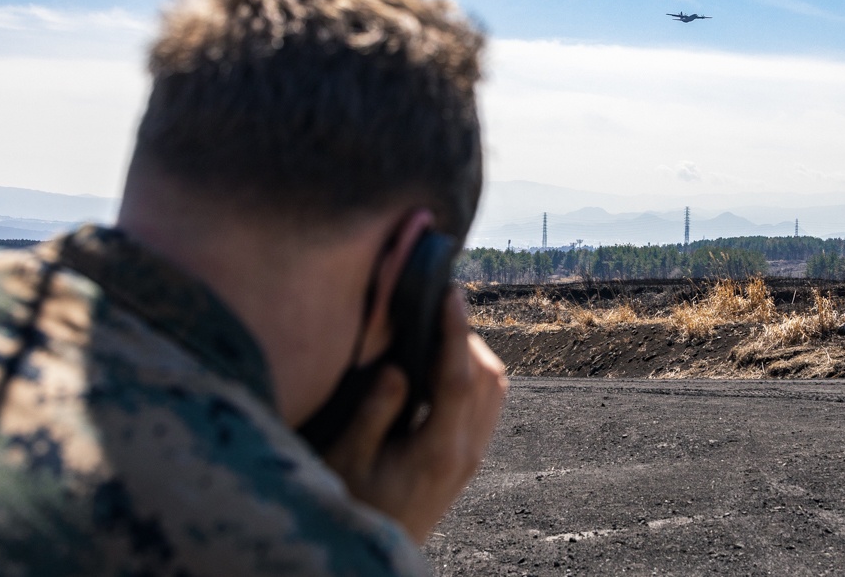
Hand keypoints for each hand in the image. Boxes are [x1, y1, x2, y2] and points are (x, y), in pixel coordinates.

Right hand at [323, 288, 507, 543]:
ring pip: (495, 386)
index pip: (458, 379)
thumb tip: (396, 367)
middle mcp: (466, 451)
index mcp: (439, 451)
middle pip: (487, 376)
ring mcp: (473, 454)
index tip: (450, 292)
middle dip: (464, 335)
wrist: (377, 552)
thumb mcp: (349, 461)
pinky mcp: (470, 455)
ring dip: (473, 352)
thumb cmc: (355, 505)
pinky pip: (489, 401)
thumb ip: (374, 413)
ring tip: (437, 330)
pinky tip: (444, 364)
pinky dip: (475, 372)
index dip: (455, 330)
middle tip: (432, 309)